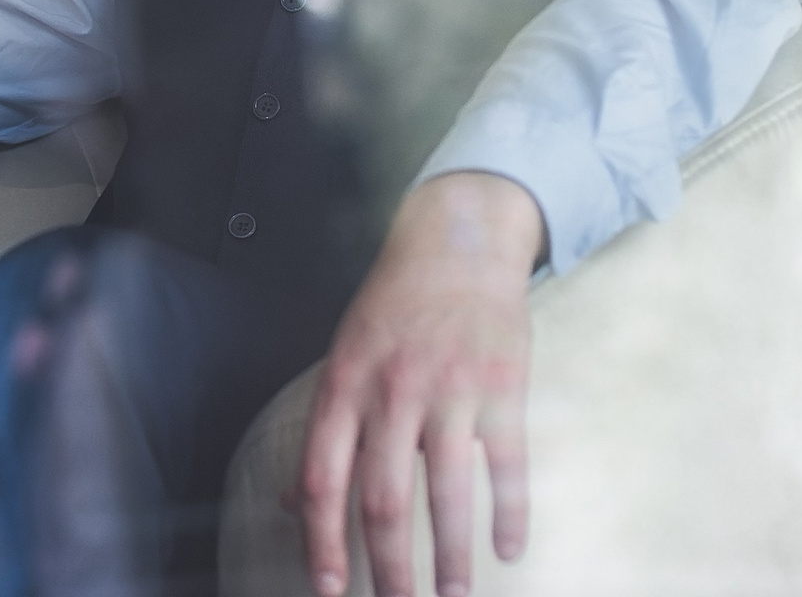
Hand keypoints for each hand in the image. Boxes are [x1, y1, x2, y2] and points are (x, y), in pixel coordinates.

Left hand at [293, 172, 540, 596]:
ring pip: (446, 493)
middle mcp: (392, 391)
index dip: (322, 542)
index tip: (329, 590)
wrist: (457, 240)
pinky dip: (510, 515)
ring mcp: (450, 390)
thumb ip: (325, 430)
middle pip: (384, 500)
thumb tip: (291, 502)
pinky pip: (509, 466)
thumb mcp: (344, 356)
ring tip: (453, 595)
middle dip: (388, 568)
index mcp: (345, 385)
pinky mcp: (502, 388)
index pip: (323, 478)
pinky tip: (509, 549)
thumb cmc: (395, 306)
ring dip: (451, 558)